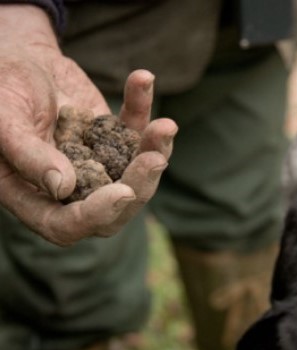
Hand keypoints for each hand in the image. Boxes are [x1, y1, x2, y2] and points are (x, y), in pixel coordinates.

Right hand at [0, 5, 176, 245]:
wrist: (18, 61)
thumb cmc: (0, 90)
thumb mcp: (4, 119)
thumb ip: (28, 155)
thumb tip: (62, 187)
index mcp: (33, 195)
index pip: (65, 225)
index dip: (95, 215)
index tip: (122, 192)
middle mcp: (69, 188)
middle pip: (113, 208)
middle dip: (139, 186)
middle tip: (155, 159)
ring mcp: (97, 165)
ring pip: (135, 175)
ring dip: (154, 151)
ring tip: (164, 125)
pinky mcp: (113, 139)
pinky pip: (136, 131)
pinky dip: (141, 107)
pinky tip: (141, 79)